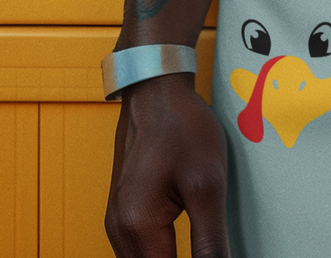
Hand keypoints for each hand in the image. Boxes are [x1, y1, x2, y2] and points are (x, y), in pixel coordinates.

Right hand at [106, 75, 229, 257]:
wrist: (156, 89)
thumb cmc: (181, 127)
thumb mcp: (207, 185)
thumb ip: (210, 242)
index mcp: (138, 227)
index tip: (213, 256)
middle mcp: (119, 230)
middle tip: (209, 249)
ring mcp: (117, 221)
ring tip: (200, 248)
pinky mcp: (123, 212)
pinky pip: (138, 250)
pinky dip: (158, 255)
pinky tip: (180, 249)